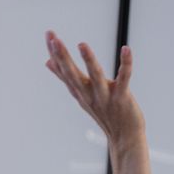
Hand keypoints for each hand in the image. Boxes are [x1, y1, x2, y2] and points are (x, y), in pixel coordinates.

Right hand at [44, 30, 144, 148]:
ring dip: (89, 60)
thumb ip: (66, 78)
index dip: (55, 54)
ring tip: (82, 44)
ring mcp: (106, 96)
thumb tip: (47, 62)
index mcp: (80, 92)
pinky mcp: (122, 98)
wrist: (124, 138)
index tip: (49, 35)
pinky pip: (124, 79)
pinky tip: (126, 49)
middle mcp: (89, 94)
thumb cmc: (104, 113)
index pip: (64, 71)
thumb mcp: (81, 95)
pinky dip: (126, 64)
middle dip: (63, 56)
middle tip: (54, 39)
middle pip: (73, 74)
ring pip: (96, 76)